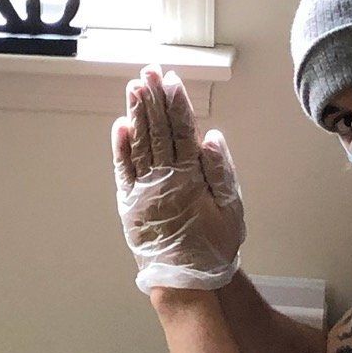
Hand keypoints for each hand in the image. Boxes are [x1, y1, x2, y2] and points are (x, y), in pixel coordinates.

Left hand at [112, 66, 245, 293]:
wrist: (187, 281)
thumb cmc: (214, 245)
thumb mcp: (231, 209)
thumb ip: (220, 171)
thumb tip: (211, 136)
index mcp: (192, 178)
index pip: (182, 132)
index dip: (176, 105)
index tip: (170, 80)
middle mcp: (165, 180)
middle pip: (158, 132)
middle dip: (153, 99)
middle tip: (148, 71)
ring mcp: (144, 191)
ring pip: (139, 145)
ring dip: (136, 115)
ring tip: (134, 88)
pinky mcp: (130, 204)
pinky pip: (123, 171)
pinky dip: (121, 148)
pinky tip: (120, 125)